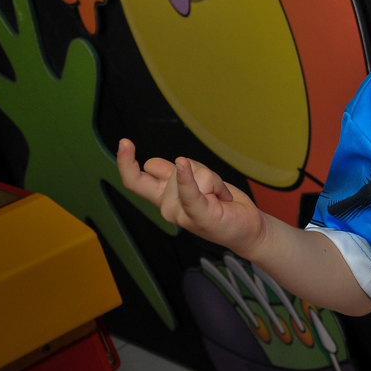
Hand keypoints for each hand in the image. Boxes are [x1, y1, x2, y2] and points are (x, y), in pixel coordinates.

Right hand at [117, 138, 266, 256]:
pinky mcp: (199, 215)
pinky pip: (190, 192)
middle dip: (189, 166)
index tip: (124, 143)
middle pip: (168, 167)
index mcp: (163, 197)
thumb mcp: (193, 182)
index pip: (136, 180)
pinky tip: (181, 165)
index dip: (125, 162)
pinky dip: (186, 178)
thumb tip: (158, 164)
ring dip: (215, 179)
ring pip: (194, 172)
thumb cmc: (220, 204)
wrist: (247, 227)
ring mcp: (181, 213)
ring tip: (220, 196)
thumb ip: (173, 173)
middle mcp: (167, 206)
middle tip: (211, 187)